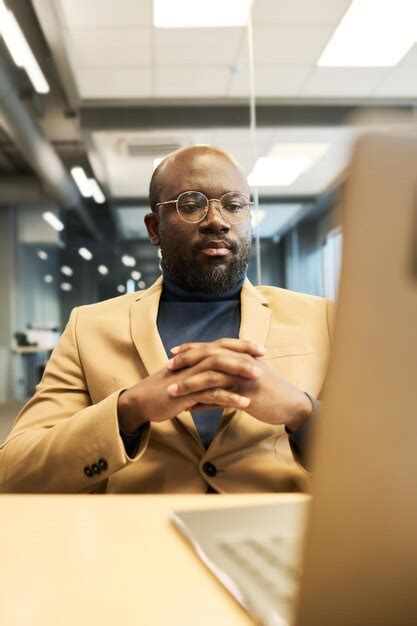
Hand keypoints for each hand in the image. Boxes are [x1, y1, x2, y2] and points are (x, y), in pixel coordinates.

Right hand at [117, 340, 265, 433]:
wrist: (141, 403)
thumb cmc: (165, 393)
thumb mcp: (188, 383)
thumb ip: (204, 381)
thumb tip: (223, 385)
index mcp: (194, 359)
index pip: (221, 346)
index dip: (241, 346)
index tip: (260, 349)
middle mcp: (192, 364)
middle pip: (222, 353)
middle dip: (244, 354)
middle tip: (265, 357)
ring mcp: (189, 378)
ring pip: (219, 371)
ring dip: (240, 373)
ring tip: (260, 378)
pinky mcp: (187, 394)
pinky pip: (212, 394)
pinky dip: (230, 398)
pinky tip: (245, 403)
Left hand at [167, 339, 312, 430]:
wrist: (291, 403)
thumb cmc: (269, 391)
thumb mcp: (249, 377)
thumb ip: (230, 375)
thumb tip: (207, 382)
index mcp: (241, 354)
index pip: (212, 346)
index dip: (191, 348)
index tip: (173, 352)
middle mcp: (241, 360)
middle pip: (208, 354)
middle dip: (185, 360)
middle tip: (168, 366)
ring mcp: (244, 375)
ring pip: (210, 374)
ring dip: (188, 382)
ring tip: (171, 390)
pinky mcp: (246, 391)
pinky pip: (219, 395)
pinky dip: (202, 401)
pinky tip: (189, 408)